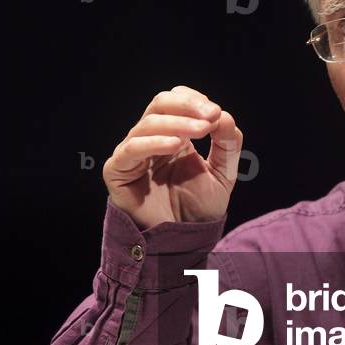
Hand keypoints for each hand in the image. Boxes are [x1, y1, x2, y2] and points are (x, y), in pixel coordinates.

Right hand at [102, 85, 243, 230]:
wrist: (182, 243)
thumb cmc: (198, 209)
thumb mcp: (223, 175)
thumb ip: (227, 146)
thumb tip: (225, 116)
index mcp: (172, 135)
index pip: (175, 100)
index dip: (194, 100)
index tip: (216, 113)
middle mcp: (149, 140)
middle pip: (159, 104)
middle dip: (187, 106)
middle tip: (210, 116)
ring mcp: (132, 154)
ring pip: (147, 123)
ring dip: (177, 123)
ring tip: (201, 131)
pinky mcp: (117, 171)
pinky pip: (131, 149)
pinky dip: (153, 142)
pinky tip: (175, 145)